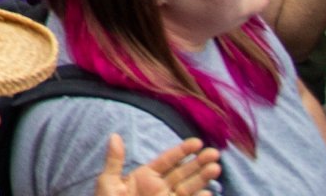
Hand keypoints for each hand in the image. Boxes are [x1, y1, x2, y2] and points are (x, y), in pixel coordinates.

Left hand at [93, 134, 222, 195]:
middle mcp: (160, 187)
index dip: (182, 151)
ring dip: (202, 178)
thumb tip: (114, 135)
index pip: (167, 160)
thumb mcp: (109, 183)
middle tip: (214, 153)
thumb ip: (115, 161)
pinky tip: (208, 193)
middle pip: (183, 172)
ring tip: (215, 168)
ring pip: (189, 188)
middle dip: (199, 163)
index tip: (197, 142)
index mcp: (146, 176)